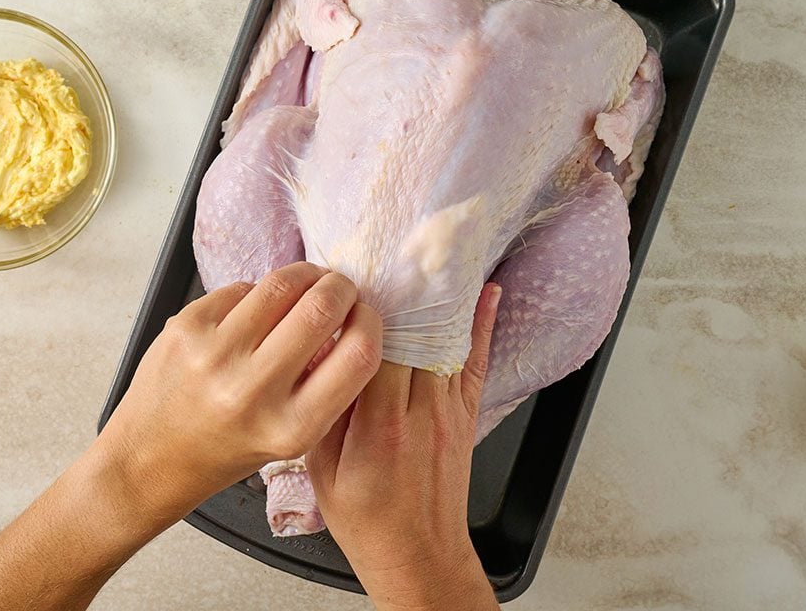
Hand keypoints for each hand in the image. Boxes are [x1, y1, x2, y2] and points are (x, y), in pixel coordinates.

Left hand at [96, 261, 383, 531]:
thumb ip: (326, 386)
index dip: (370, 323)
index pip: (359, 355)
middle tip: (340, 289)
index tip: (365, 315)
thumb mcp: (290, 437)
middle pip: (322, 308)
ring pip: (281, 284)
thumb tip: (352, 318)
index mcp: (291, 427)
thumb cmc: (223, 450)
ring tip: (307, 283)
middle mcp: (253, 391)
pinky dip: (256, 291)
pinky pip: (241, 287)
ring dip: (304, 275)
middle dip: (340, 288)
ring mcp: (215, 354)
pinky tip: (255, 310)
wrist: (147, 459)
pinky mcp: (186, 327)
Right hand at [307, 284, 501, 610]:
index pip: (375, 349)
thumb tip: (317, 359)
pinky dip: (483, 325)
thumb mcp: (321, 470)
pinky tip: (488, 294)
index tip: (355, 282)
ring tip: (433, 254)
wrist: (417, 556)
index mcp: (378, 426)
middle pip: (412, 336)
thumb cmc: (367, 520)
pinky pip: (474, 362)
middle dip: (402, 293)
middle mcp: (418, 413)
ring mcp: (447, 413)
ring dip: (437, 298)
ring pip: (444, 341)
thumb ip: (323, 411)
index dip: (366, 311)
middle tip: (395, 249)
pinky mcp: (465, 418)